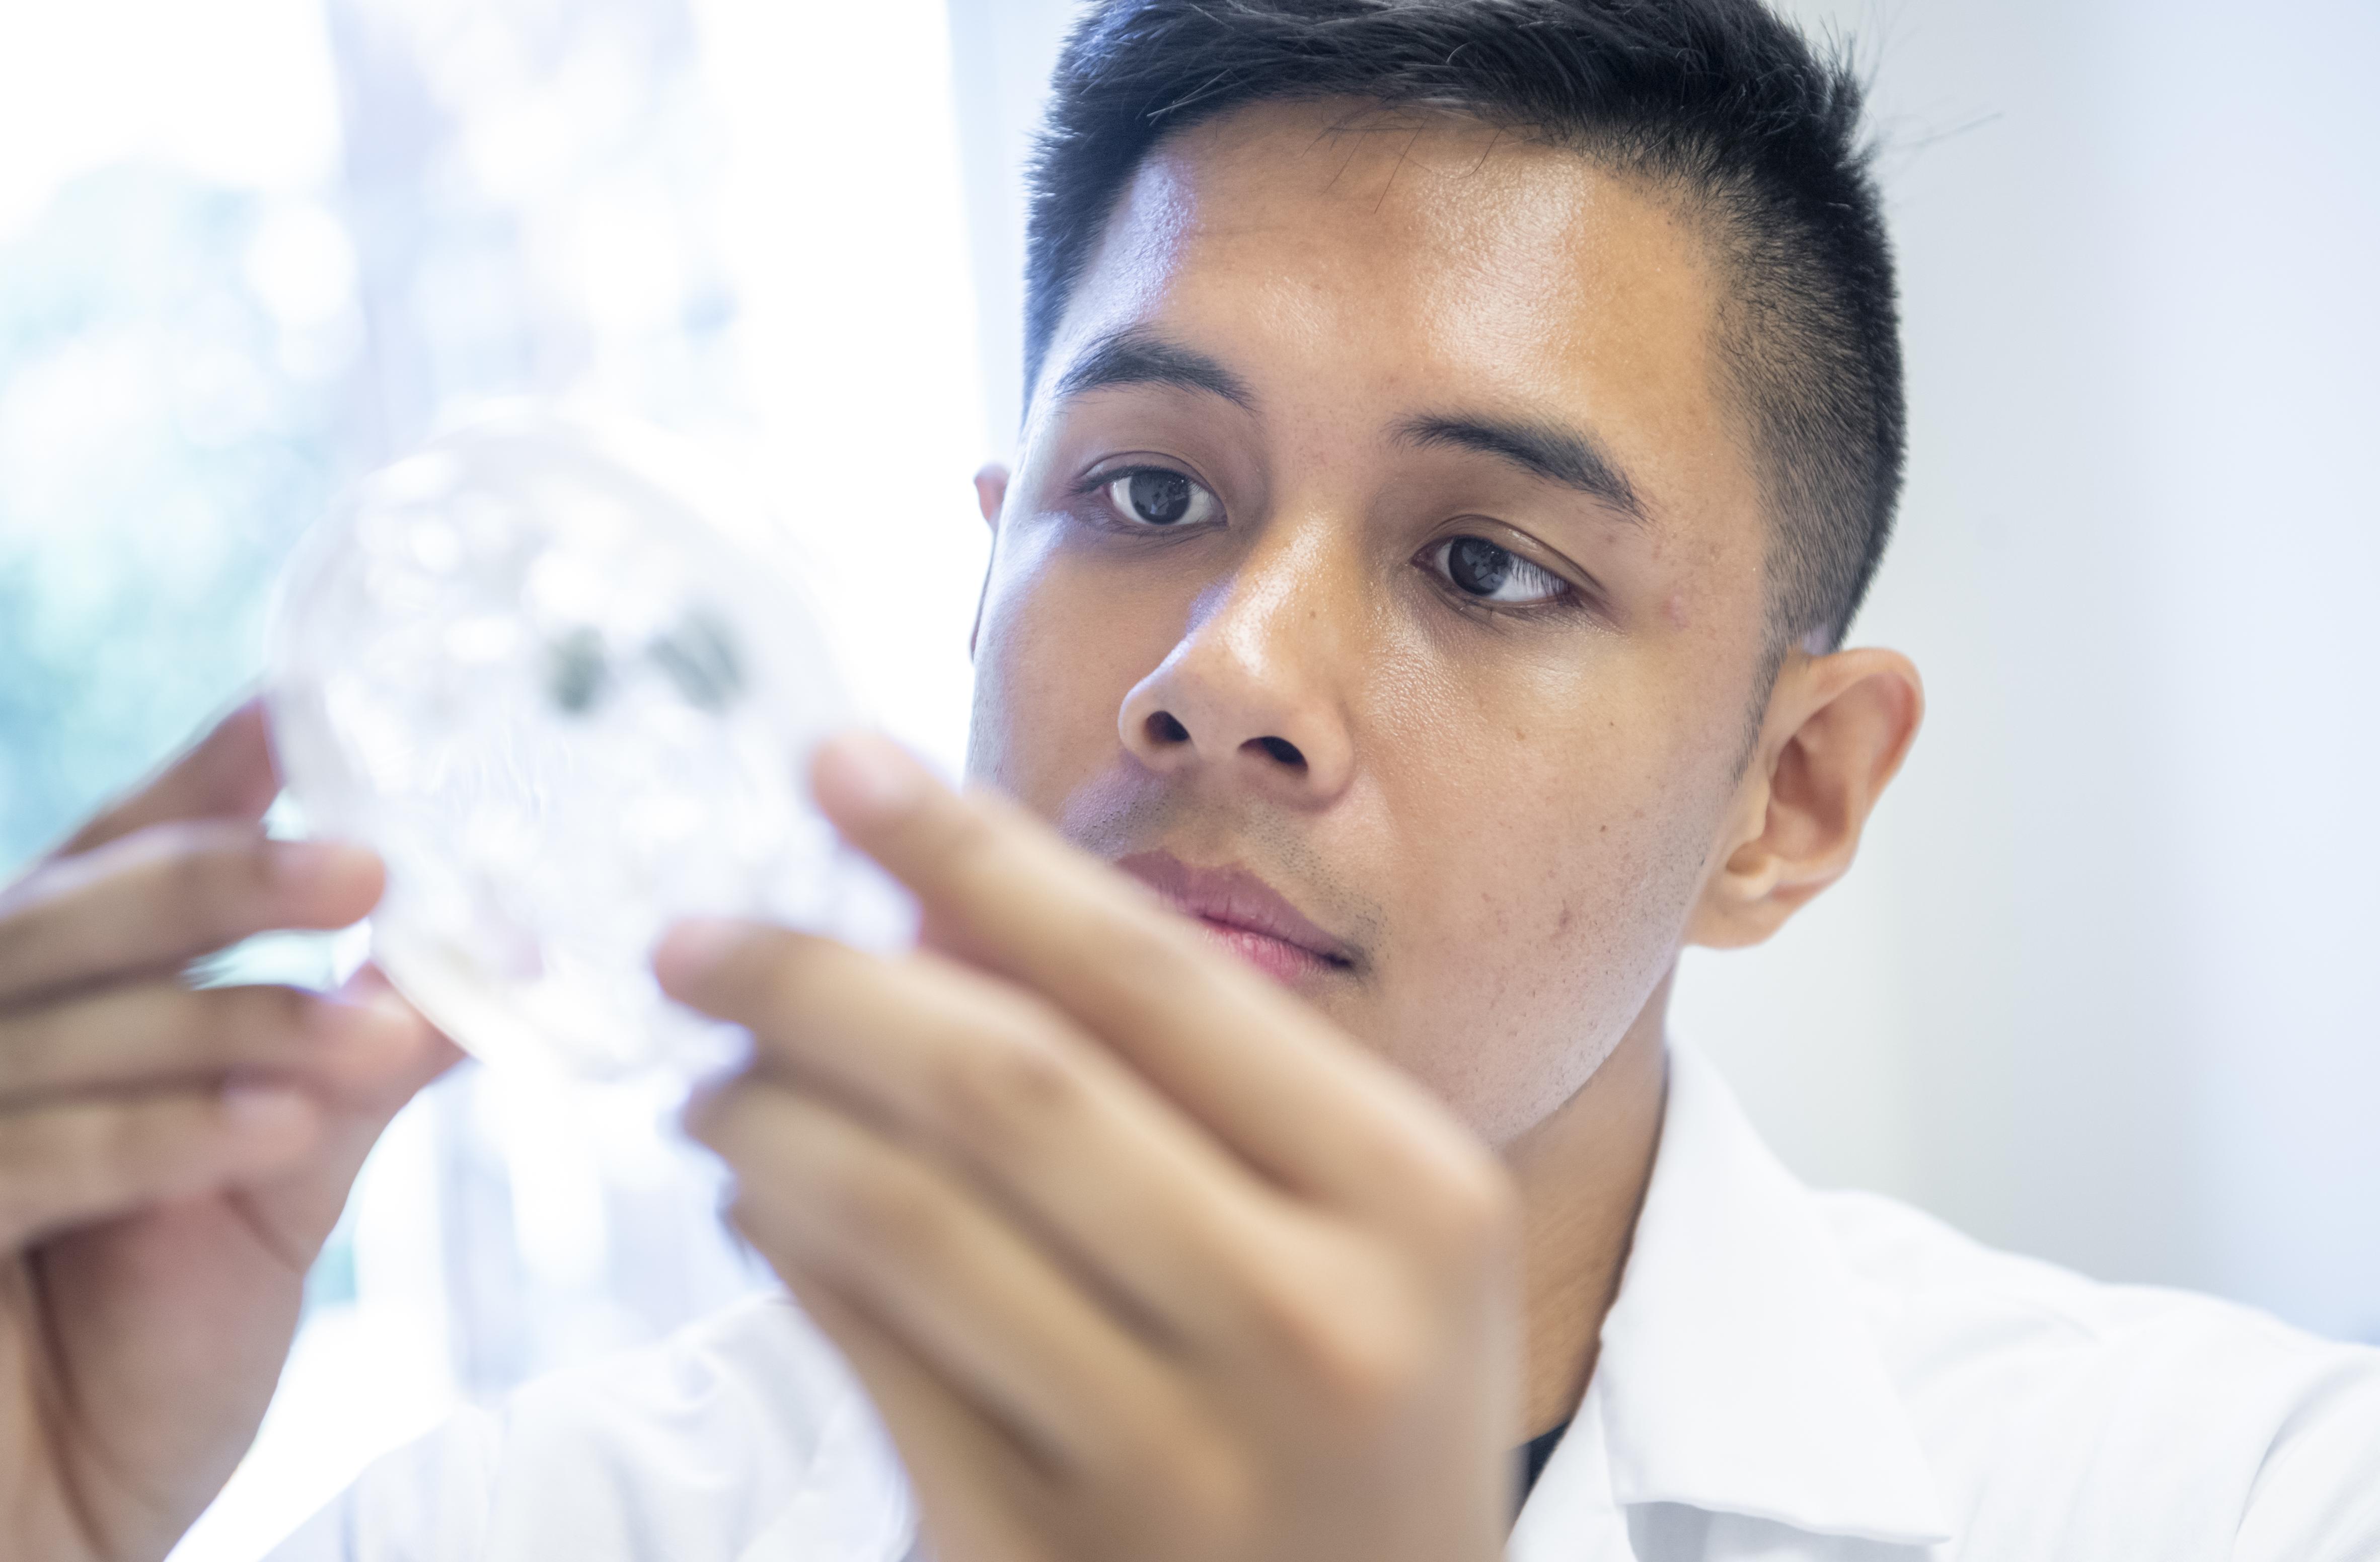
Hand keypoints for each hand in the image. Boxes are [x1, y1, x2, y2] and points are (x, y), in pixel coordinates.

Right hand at [0, 701, 456, 1561]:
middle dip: (220, 885)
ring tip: (376, 1034)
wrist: (55, 1527)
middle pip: (79, 916)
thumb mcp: (283, 1182)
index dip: (199, 786)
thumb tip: (498, 964)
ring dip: (228, 1025)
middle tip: (367, 863)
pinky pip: (28, 1162)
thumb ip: (361, 1063)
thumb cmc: (146, 1346)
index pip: (117, 858)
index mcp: (64, 1007)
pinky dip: (157, 1140)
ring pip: (64, 1029)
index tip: (296, 715)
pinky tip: (277, 1128)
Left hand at [658, 734, 1518, 1561]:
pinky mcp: (1042, 1560)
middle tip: (697, 937)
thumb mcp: (1360, 1219)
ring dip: (769, 1123)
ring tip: (713, 1079)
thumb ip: (1189, 1067)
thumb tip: (935, 901)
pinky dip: (787, 1252)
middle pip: (1005, 1085)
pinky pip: (872, 1361)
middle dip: (816, 982)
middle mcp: (1310, 1328)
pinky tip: (755, 1199)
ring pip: (907, 1224)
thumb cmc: (1363, 1403)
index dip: (972, 850)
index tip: (836, 762)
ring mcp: (1177, 1463)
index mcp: (1413, 1202)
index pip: (1148, 976)